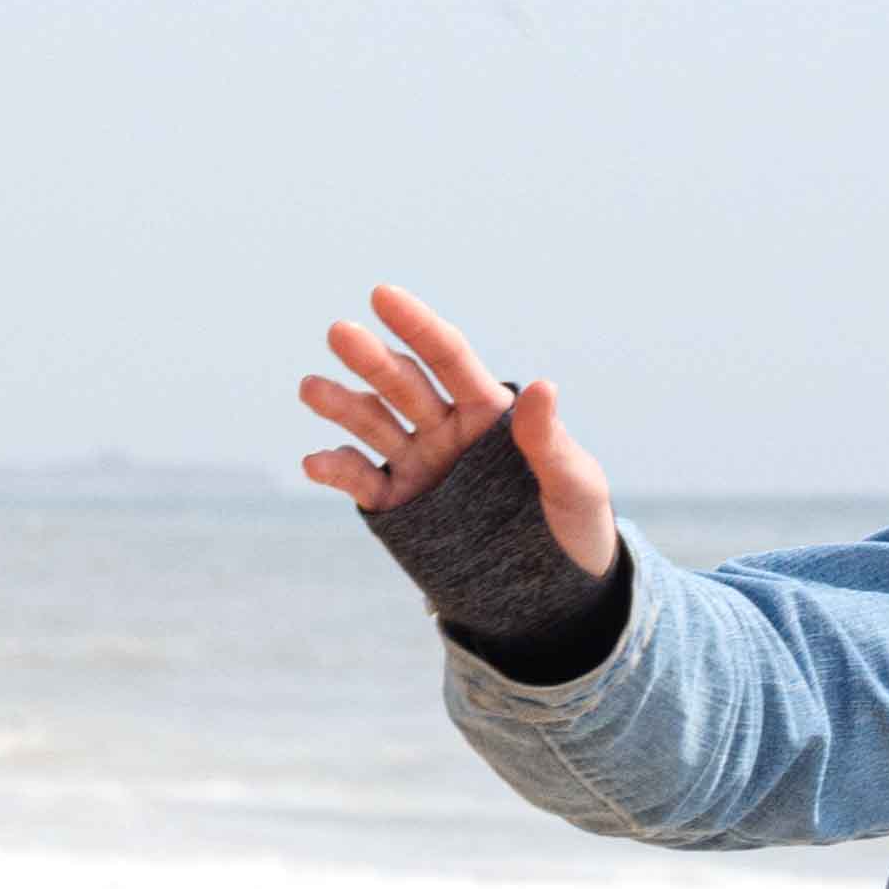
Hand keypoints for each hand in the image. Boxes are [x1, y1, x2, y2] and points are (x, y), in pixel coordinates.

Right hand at [297, 285, 617, 579]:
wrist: (556, 593)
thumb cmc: (576, 528)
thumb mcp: (576, 488)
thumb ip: (552, 443)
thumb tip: (542, 386)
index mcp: (489, 413)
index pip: (449, 359)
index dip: (418, 326)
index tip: (383, 294)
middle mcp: (446, 430)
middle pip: (402, 384)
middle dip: (371, 358)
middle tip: (339, 332)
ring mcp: (418, 464)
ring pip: (372, 424)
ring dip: (341, 404)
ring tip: (312, 389)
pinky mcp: (399, 504)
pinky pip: (360, 481)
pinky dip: (336, 470)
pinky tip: (317, 463)